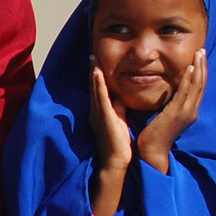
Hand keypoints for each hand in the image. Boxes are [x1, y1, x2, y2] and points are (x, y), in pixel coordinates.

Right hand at [89, 58, 132, 177]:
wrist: (115, 162)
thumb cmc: (119, 144)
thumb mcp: (120, 121)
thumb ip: (119, 108)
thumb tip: (122, 96)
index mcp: (100, 111)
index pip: (99, 89)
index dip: (98, 75)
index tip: (98, 61)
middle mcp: (96, 110)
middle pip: (94, 86)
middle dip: (93, 69)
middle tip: (93, 53)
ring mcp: (98, 113)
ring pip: (95, 89)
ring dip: (94, 73)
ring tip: (93, 58)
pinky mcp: (103, 116)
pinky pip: (100, 97)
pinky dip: (98, 84)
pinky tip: (97, 73)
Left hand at [135, 49, 205, 173]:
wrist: (153, 151)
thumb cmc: (156, 134)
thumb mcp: (166, 115)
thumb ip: (170, 104)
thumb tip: (168, 92)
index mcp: (190, 111)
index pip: (198, 88)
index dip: (201, 72)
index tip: (200, 58)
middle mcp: (192, 111)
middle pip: (201, 85)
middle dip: (202, 67)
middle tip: (201, 51)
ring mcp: (186, 113)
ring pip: (196, 87)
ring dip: (198, 69)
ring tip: (198, 54)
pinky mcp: (177, 114)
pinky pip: (184, 93)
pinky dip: (188, 80)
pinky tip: (189, 69)